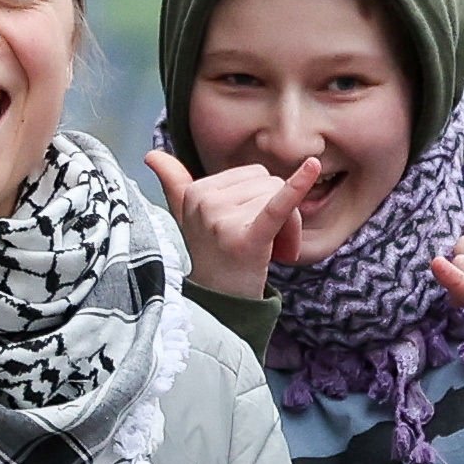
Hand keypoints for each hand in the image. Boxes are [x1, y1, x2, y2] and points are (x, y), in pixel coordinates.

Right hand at [144, 148, 317, 299]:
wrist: (217, 308)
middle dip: (279, 213)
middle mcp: (205, 201)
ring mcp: (222, 220)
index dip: (261, 202)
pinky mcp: (246, 238)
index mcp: (195, 191)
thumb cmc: (210, 259)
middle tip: (265, 247)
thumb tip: (151, 155)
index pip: (254, 175)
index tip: (250, 230)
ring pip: (280, 197)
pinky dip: (298, 187)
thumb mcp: (185, 218)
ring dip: (288, 228)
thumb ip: (173, 183)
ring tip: (271, 254)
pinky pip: (278, 206)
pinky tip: (313, 167)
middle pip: (270, 183)